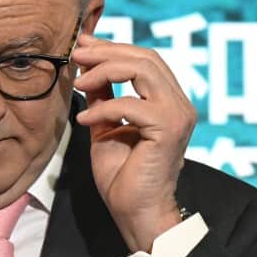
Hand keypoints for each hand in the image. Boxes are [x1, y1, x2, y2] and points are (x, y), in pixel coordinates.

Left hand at [72, 32, 196, 252]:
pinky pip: (132, 104)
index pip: (145, 60)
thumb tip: (89, 68)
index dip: (113, 48)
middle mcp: (179, 104)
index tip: (83, 44)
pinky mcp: (168, 129)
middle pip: (145, 57)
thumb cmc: (122, 176)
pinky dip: (104, 108)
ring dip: (104, 71)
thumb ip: (103, 96)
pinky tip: (84, 121)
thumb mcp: (106, 126)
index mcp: (168, 101)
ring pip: (143, 70)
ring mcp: (177, 115)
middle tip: (76, 54)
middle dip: (106, 52)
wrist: (136, 212)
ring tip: (78, 82)